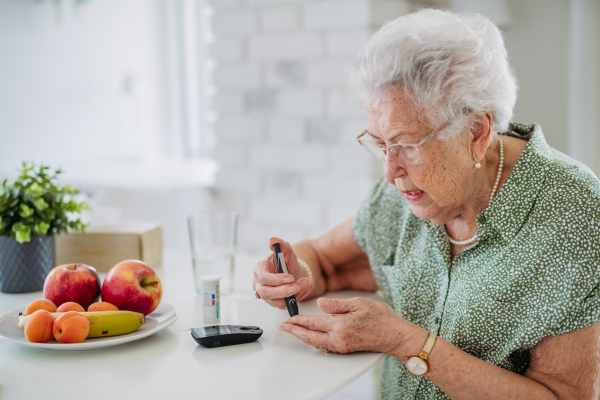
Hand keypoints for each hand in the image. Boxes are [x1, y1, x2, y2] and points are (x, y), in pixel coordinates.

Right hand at [252, 237, 312, 309]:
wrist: (293, 271)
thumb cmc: (286, 261)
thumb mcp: (286, 250)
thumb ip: (280, 244)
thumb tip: (272, 240)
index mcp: (259, 270)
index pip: (263, 278)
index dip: (276, 279)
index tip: (290, 277)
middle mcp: (260, 284)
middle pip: (266, 293)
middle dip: (282, 291)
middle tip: (296, 287)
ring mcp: (267, 296)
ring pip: (277, 302)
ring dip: (293, 295)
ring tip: (306, 283)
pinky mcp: (276, 303)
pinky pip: (286, 305)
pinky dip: (298, 297)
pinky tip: (306, 286)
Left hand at [279, 297, 417, 353]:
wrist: (395, 335)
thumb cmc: (381, 318)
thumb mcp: (359, 303)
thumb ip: (337, 304)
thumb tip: (320, 303)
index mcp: (341, 325)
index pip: (314, 323)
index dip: (299, 320)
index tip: (289, 317)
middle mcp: (339, 338)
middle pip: (310, 336)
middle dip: (295, 331)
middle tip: (284, 327)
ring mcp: (342, 346)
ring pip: (316, 343)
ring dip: (303, 336)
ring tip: (293, 330)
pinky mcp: (345, 349)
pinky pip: (325, 345)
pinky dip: (314, 340)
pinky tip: (311, 336)